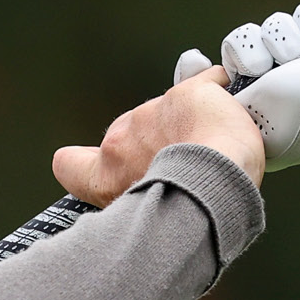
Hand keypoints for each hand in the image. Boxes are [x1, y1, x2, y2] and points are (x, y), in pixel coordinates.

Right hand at [51, 68, 266, 205]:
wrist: (213, 188)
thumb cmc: (184, 208)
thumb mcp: (143, 215)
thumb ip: (134, 199)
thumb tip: (144, 200)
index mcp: (105, 177)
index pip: (70, 164)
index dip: (77, 160)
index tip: (82, 159)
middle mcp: (119, 144)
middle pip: (129, 136)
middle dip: (152, 142)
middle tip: (182, 158)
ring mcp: (150, 115)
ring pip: (167, 112)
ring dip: (186, 122)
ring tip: (213, 142)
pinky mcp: (185, 95)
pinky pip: (207, 84)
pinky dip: (217, 92)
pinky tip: (228, 105)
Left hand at [176, 3, 299, 175]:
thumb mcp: (251, 112)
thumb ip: (219, 93)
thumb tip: (189, 63)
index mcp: (254, 104)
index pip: (222, 72)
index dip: (221, 60)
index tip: (211, 62)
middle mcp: (277, 82)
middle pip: (244, 44)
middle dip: (254, 52)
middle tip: (268, 68)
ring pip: (274, 27)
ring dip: (285, 38)